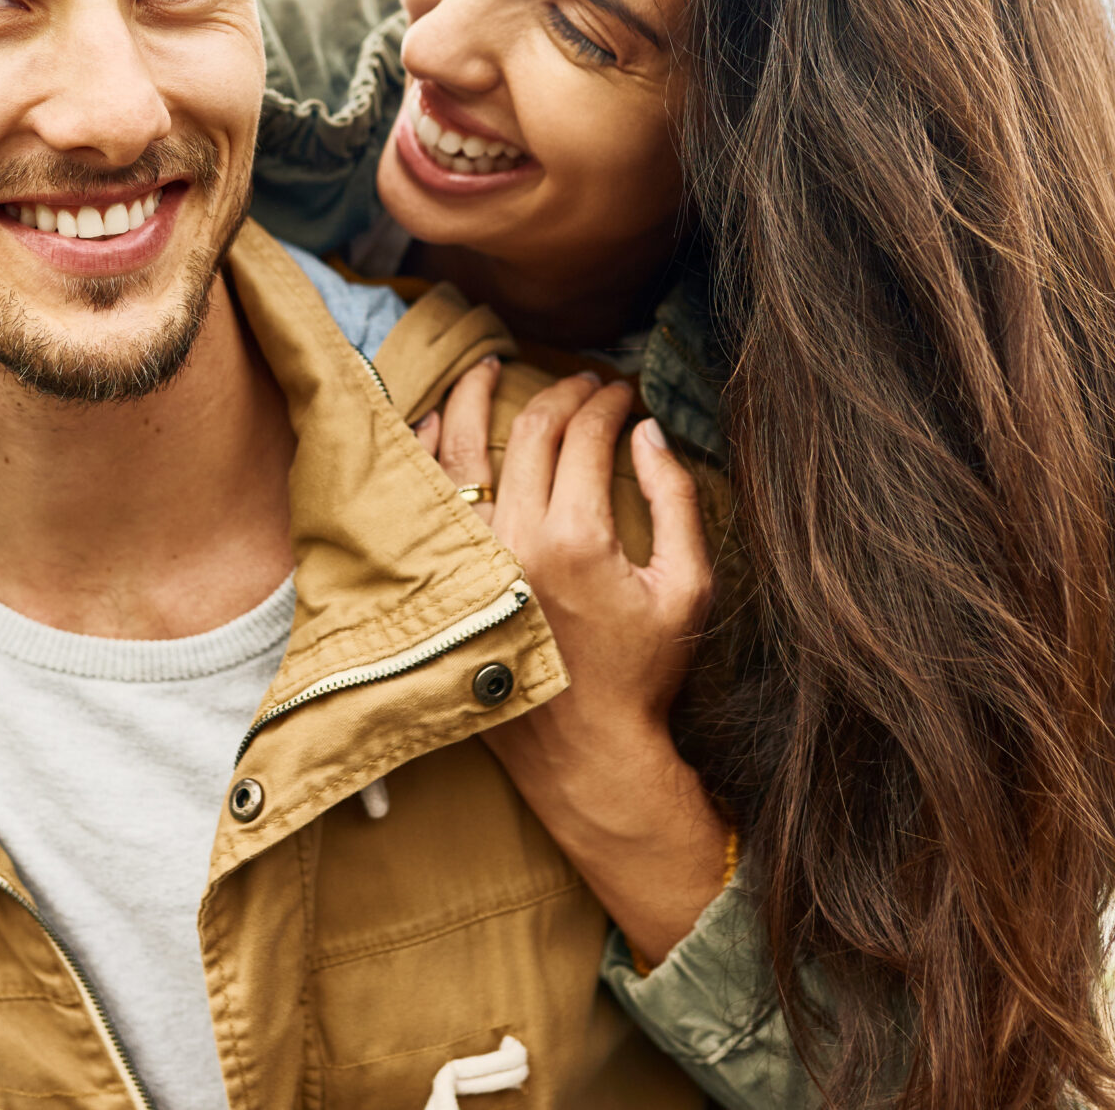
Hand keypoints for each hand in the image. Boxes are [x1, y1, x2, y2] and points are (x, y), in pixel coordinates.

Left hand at [417, 360, 731, 963]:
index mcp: (576, 536)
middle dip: (562, 392)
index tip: (625, 393)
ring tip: (489, 365)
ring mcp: (473, 556)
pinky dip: (428, 449)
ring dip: (473, 396)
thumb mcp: (687, 588)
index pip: (584, 435)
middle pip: (530, 430)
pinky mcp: (449, 578)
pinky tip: (436, 421)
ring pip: (461, 450)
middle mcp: (514, 538)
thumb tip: (649, 432)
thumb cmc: (644, 673)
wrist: (585, 749)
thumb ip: (675, 501)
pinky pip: (426, 495)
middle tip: (584, 383)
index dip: (608, 401)